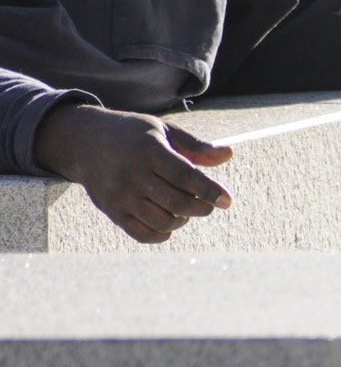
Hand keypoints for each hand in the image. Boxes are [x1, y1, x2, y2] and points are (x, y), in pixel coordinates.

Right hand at [35, 103, 232, 243]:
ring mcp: (121, 196)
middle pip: (178, 203)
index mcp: (149, 151)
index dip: (209, 191)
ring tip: (185, 209)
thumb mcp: (165, 131)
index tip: (227, 200)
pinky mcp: (112, 212)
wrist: (86, 142)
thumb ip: (196, 146)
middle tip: (208, 205)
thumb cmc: (135, 136)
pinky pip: (143, 234)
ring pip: (163, 222)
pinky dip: (162, 234)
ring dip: (182, 220)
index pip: (186, 177)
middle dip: (200, 208)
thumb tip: (229, 154)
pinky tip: (169, 220)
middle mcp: (133, 175)